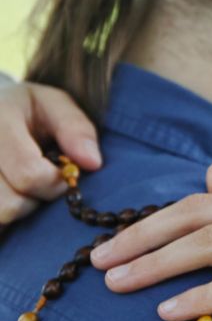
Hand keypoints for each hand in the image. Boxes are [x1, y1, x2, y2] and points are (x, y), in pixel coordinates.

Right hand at [0, 78, 101, 224]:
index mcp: (0, 121)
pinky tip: (11, 190)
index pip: (29, 174)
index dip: (54, 182)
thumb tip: (93, 163)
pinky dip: (5, 213)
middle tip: (40, 179)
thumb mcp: (54, 104)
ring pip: (0, 216)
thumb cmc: (27, 110)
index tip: (63, 173)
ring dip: (18, 208)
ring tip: (21, 184)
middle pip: (10, 204)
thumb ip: (75, 128)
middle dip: (35, 198)